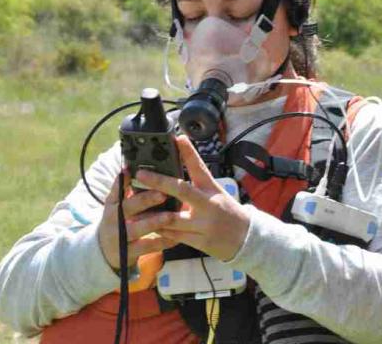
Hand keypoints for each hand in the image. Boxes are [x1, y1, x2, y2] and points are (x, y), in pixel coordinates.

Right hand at [98, 170, 176, 269]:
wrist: (106, 250)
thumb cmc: (118, 220)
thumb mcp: (116, 204)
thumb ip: (123, 188)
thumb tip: (130, 166)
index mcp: (112, 205)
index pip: (116, 191)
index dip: (122, 182)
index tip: (132, 172)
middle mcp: (114, 220)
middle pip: (127, 208)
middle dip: (145, 200)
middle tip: (162, 194)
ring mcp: (120, 237)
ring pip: (138, 229)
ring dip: (154, 222)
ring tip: (169, 216)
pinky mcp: (129, 252)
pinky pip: (148, 247)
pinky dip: (163, 241)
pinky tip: (176, 237)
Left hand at [134, 135, 251, 261]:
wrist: (246, 238)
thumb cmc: (227, 211)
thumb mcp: (216, 191)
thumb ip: (197, 181)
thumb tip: (176, 163)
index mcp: (212, 188)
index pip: (200, 167)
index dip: (189, 152)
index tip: (177, 138)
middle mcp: (208, 204)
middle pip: (182, 190)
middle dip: (159, 181)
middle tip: (141, 174)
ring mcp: (204, 224)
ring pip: (172, 218)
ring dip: (152, 212)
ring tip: (135, 204)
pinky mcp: (201, 242)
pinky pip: (175, 236)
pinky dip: (160, 230)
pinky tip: (149, 225)